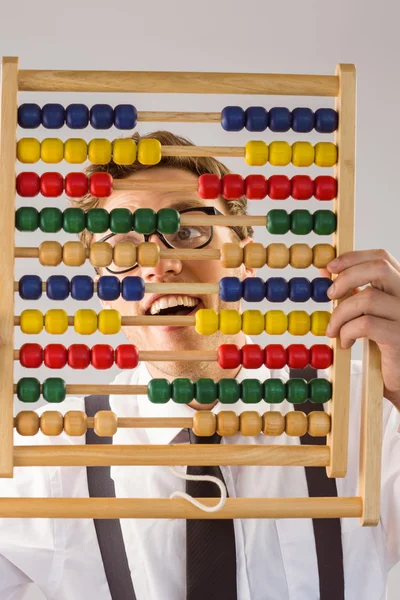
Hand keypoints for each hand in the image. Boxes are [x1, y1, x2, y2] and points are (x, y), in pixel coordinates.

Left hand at [324, 250, 399, 410]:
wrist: (399, 377)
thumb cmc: (382, 343)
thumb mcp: (366, 312)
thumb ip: (351, 291)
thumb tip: (325, 270)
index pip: (382, 258)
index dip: (354, 258)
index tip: (330, 268)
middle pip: (379, 268)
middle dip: (347, 277)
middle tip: (330, 295)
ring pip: (368, 298)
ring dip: (341, 313)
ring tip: (333, 329)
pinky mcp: (399, 336)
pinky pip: (366, 324)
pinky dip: (348, 331)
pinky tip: (346, 342)